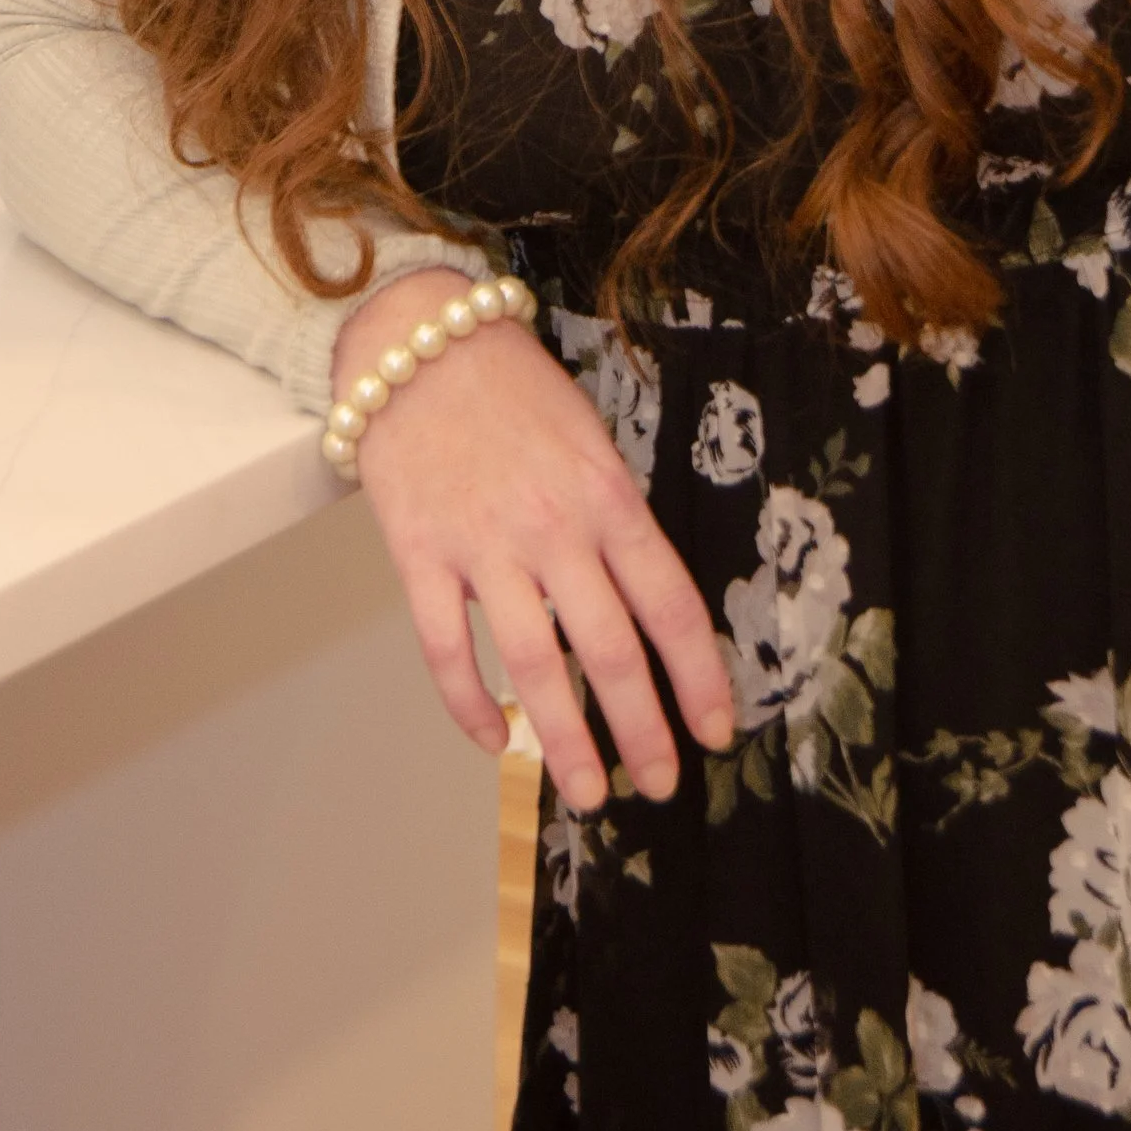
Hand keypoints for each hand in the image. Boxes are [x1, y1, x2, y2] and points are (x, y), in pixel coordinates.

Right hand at [334, 267, 733, 817]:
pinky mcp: (420, 553)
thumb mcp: (588, 438)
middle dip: (642, 731)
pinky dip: (471, 706)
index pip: (670, 604)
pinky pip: (447, 650)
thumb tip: (639, 607)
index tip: (716, 731)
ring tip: (586, 792)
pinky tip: (494, 740)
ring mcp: (483, 544)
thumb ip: (612, 517)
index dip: (700, 677)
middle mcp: (554, 527)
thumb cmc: (510, 386)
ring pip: (534, 666)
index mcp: (607, 495)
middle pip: (611, 652)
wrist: (414, 338)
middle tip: (659, 784)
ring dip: (564, 742)